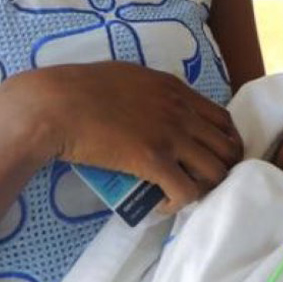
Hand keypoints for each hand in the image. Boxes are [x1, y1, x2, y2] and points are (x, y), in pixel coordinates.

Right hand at [2, 62, 242, 210]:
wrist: (55, 105)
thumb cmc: (79, 88)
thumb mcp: (128, 77)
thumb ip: (150, 90)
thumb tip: (152, 105)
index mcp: (176, 89)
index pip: (222, 119)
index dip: (225, 142)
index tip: (212, 157)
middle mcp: (181, 110)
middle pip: (227, 147)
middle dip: (222, 168)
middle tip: (201, 181)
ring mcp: (170, 135)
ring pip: (215, 171)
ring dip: (204, 187)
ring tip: (183, 193)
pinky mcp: (153, 160)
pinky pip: (186, 191)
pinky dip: (179, 202)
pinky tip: (163, 204)